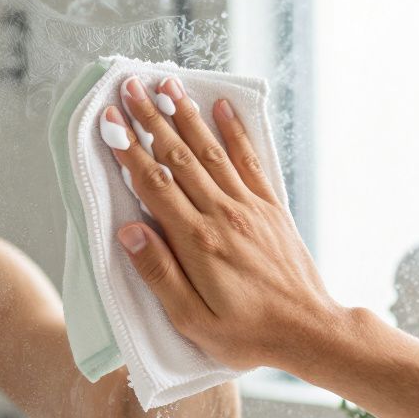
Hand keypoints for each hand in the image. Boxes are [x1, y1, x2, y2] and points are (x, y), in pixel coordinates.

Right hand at [101, 76, 350, 371]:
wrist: (308, 331)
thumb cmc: (247, 333)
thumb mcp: (192, 319)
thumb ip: (158, 273)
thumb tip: (127, 232)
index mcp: (196, 241)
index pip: (154, 184)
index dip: (128, 150)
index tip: (110, 120)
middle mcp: (222, 214)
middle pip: (178, 156)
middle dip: (151, 118)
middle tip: (130, 86)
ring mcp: (249, 207)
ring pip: (210, 150)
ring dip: (186, 115)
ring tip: (167, 84)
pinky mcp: (270, 208)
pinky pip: (248, 160)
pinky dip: (234, 131)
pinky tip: (222, 107)